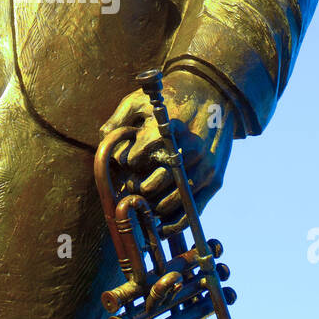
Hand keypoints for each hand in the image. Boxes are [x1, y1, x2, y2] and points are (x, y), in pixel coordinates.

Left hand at [98, 70, 234, 233]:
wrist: (213, 93)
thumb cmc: (172, 97)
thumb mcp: (141, 98)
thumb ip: (119, 119)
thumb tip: (103, 140)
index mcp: (165, 131)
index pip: (133, 160)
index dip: (125, 162)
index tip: (128, 160)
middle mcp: (186, 151)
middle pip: (149, 186)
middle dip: (135, 187)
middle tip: (133, 183)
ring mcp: (203, 168)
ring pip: (168, 204)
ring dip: (152, 207)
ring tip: (146, 198)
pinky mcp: (215, 181)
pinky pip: (191, 212)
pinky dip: (174, 223)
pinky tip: (161, 225)